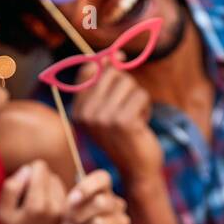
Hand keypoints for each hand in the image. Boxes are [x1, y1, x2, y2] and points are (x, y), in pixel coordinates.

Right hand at [0, 159, 66, 223]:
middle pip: (49, 173)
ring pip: (56, 181)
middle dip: (37, 178)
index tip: (19, 186)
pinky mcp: (66, 213)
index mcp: (37, 204)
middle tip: (25, 196)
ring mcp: (63, 210)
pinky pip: (61, 191)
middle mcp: (54, 206)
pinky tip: (42, 206)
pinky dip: (51, 193)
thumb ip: (11, 188)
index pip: (40, 167)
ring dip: (45, 185)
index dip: (27, 171)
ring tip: (33, 201)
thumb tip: (26, 169)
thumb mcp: (1, 212)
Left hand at [62, 169, 130, 223]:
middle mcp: (116, 203)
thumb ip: (73, 201)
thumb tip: (76, 198)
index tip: (73, 200)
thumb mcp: (68, 211)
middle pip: (101, 202)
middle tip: (74, 223)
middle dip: (81, 215)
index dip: (87, 187)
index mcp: (103, 190)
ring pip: (99, 223)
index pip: (102, 177)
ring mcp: (123, 221)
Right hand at [68, 59, 163, 190]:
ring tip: (134, 117)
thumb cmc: (125, 137)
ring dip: (137, 97)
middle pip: (111, 73)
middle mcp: (86, 114)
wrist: (137, 169)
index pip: (87, 70)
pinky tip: (141, 124)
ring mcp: (103, 117)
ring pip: (127, 83)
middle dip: (126, 85)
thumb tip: (114, 54)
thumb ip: (105, 83)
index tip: (119, 59)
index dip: (106, 62)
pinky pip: (141, 95)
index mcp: (78, 110)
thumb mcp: (108, 110)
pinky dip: (146, 106)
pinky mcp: (122, 121)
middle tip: (128, 105)